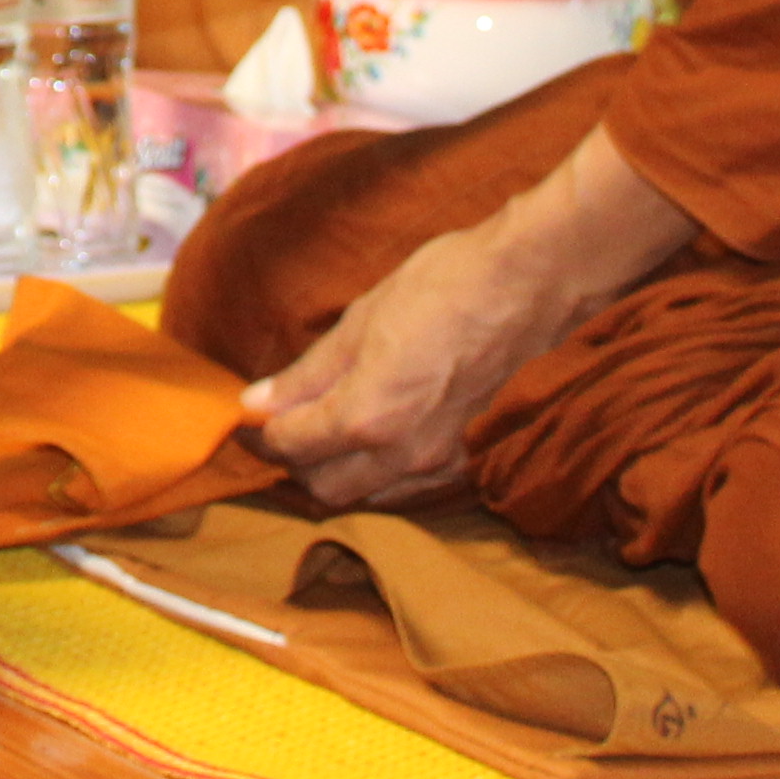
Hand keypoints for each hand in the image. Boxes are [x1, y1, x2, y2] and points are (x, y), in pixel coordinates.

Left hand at [243, 127, 698, 510]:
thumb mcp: (362, 317)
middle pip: (324, 487)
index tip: (244, 416)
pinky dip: (379, 475)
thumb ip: (309, 372)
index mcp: (368, 415)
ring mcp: (441, 464)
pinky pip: (408, 489)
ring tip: (321, 433)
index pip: (291, 444)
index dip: (258, 432)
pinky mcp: (469, 461)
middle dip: (293, 462)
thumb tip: (259, 401)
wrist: (535, 282)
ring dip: (336, 473)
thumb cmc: (448, 284)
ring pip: (368, 495)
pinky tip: (372, 440)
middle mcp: (402, 454)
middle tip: (279, 426)